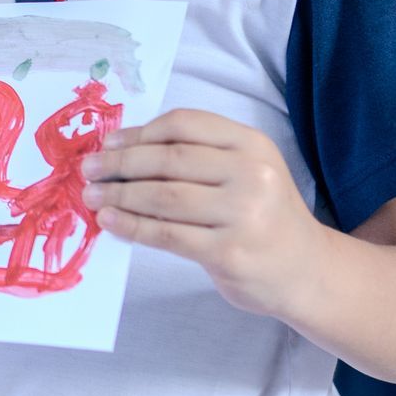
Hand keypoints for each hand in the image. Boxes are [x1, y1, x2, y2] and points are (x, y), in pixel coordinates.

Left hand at [81, 108, 326, 318]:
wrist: (306, 271)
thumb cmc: (264, 217)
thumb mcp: (247, 171)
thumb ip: (200, 156)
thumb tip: (124, 152)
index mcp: (252, 144)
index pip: (185, 125)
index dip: (140, 132)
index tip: (109, 143)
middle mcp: (252, 173)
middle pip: (169, 160)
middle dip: (121, 164)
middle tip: (89, 170)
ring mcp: (242, 214)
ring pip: (164, 197)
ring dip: (119, 196)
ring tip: (92, 198)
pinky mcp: (228, 252)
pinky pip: (167, 235)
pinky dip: (132, 227)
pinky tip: (111, 223)